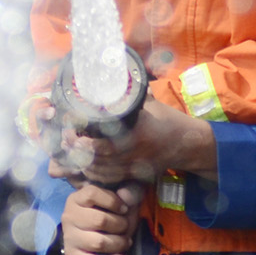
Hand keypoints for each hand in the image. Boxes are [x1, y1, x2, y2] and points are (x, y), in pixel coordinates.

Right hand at [59, 181, 141, 254]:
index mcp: (77, 198)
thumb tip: (126, 196)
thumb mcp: (118, 198)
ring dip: (118, 244)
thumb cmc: (107, 212)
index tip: (125, 209)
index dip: (113, 201)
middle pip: (99, 220)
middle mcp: (69, 216)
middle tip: (126, 227)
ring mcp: (69, 236)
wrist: (91, 231)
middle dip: (120, 225)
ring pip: (98, 242)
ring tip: (126, 242)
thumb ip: (128, 192)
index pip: (92, 194)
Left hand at [73, 99, 215, 183]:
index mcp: (137, 134)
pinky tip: (86, 164)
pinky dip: (96, 174)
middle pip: (100, 160)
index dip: (84, 142)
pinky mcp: (137, 175)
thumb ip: (131, 96)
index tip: (71, 130)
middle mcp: (135, 153)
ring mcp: (136, 167)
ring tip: (71, 150)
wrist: (189, 144)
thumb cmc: (168, 120)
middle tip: (66, 139)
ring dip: (84, 163)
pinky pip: (112, 179)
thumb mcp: (150, 104)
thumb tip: (115, 75)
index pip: (105, 145)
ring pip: (103, 172)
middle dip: (79, 151)